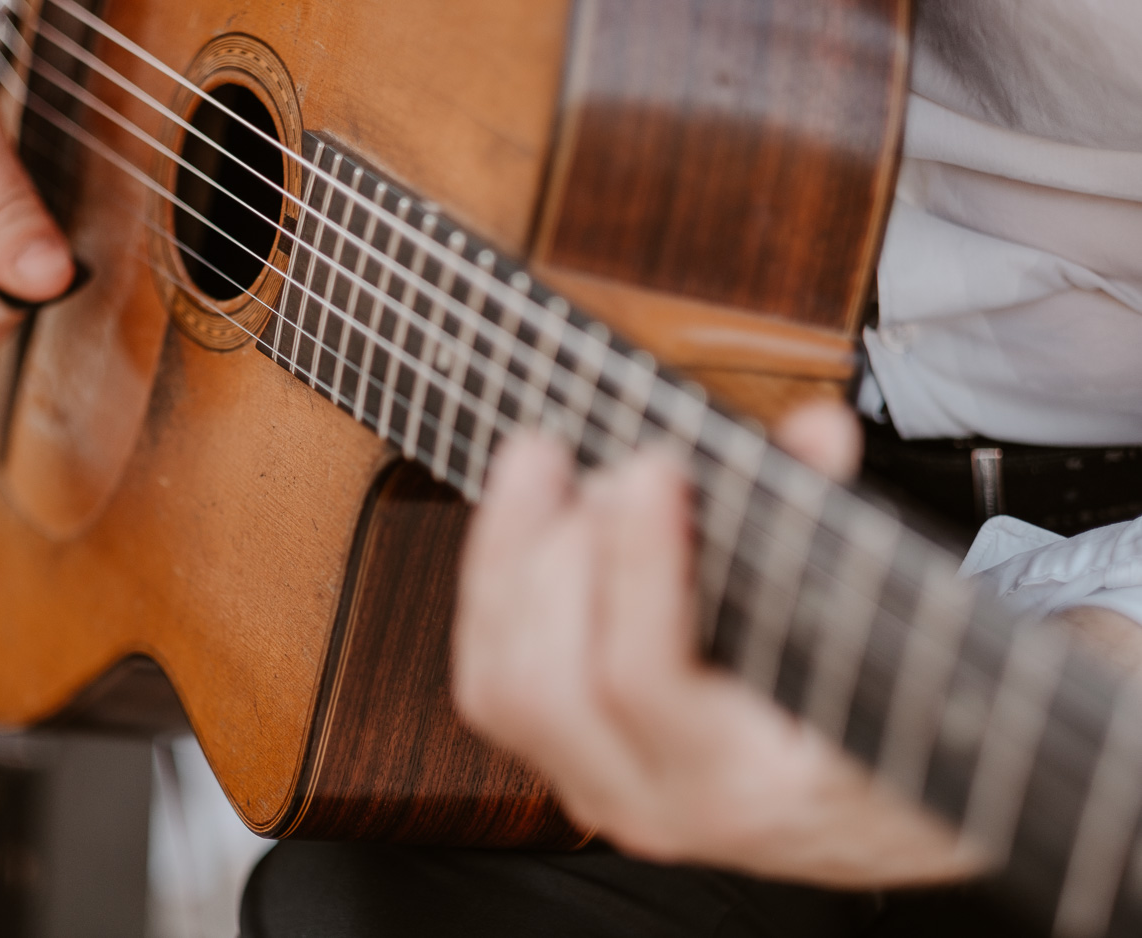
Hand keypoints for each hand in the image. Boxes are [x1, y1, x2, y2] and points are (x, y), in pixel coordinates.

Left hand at [454, 400, 987, 886]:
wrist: (879, 824)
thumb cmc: (895, 733)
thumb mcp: (892, 647)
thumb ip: (839, 532)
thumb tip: (815, 431)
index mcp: (749, 784)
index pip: (645, 677)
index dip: (635, 560)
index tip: (651, 465)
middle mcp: (659, 804)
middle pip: (545, 683)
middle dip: (553, 551)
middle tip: (600, 466)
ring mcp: (604, 794)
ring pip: (500, 688)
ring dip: (506, 561)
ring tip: (546, 467)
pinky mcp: (570, 771)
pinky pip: (492, 686)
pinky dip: (493, 591)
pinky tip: (522, 518)